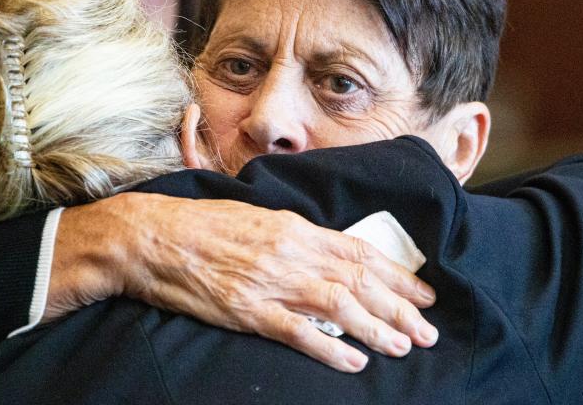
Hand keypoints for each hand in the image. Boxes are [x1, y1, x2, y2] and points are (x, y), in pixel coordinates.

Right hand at [47, 193, 437, 372]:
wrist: (154, 237)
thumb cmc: (203, 226)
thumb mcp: (257, 218)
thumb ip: (296, 237)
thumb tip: (330, 254)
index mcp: (295, 228)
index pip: (360, 253)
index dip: (397, 276)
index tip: (424, 293)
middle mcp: (291, 253)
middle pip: (359, 282)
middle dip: (400, 308)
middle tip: (428, 330)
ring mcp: (271, 283)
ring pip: (339, 307)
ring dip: (377, 329)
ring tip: (404, 347)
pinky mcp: (249, 310)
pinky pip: (299, 333)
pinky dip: (331, 350)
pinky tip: (354, 363)